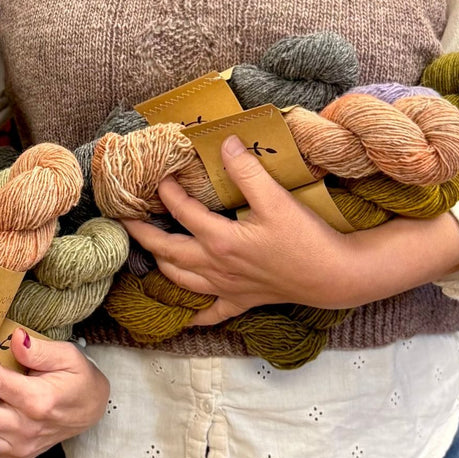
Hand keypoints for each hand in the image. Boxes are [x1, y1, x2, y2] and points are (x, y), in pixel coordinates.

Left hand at [124, 135, 352, 324]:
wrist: (336, 277)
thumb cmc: (306, 238)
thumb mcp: (276, 198)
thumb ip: (246, 170)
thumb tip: (224, 142)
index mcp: (220, 241)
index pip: (181, 212)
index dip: (166, 191)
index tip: (158, 175)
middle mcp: (216, 267)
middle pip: (167, 250)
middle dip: (142, 234)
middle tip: (122, 219)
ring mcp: (228, 287)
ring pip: (181, 279)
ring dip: (160, 263)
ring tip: (148, 249)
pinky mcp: (243, 301)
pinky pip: (212, 313)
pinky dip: (195, 314)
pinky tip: (186, 315)